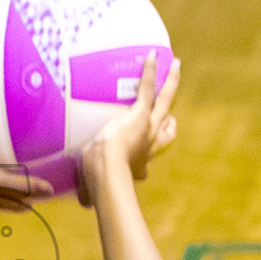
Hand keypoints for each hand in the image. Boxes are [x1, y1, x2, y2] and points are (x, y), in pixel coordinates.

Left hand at [70, 52, 180, 206]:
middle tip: (174, 93)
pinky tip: (151, 55)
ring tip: (175, 65)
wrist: (106, 172)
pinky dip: (150, 72)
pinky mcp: (140, 114)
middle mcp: (148, 145)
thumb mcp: (95, 184)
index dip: (159, 141)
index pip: (153, 150)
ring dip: (171, 82)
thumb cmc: (98, 182)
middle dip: (170, 109)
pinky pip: (148, 88)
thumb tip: (85, 204)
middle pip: (167, 124)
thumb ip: (91, 192)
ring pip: (165, 102)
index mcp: (139, 161)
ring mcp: (147, 128)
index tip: (163, 134)